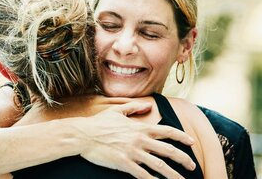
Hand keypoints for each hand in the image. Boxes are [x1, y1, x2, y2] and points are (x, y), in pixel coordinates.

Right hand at [77, 102, 195, 178]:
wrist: (83, 134)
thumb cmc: (99, 122)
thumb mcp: (117, 111)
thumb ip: (134, 108)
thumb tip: (148, 105)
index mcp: (139, 127)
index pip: (166, 131)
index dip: (181, 136)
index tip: (191, 142)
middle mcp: (140, 139)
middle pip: (168, 150)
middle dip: (183, 159)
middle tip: (192, 166)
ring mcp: (133, 152)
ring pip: (159, 165)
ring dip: (173, 175)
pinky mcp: (124, 163)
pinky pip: (143, 175)